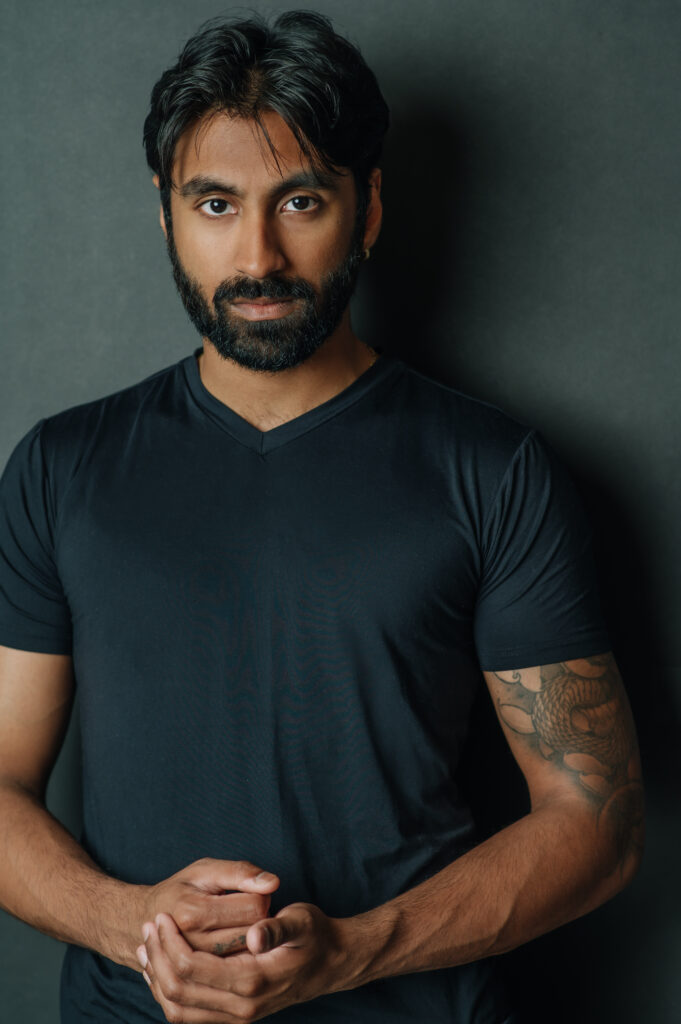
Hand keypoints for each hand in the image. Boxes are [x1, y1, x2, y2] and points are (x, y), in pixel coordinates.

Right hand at [134, 858, 279, 966]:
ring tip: (235, 925)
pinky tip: (231, 944)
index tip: (247, 892)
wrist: (145, 919)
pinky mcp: (197, 980)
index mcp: (194, 912)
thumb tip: (273, 883)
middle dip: (257, 919)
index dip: (260, 895)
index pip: (255, 906)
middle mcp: (194, 942)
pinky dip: (240, 957)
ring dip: (249, 939)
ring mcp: (195, 966)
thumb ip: (240, 872)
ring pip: (247, 953)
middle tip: (242, 910)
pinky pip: (235, 971)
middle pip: (253, 932)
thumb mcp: (206, 869)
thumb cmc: (181, 889)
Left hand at [136, 901, 354, 1022]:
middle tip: (149, 927)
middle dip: (157, 958)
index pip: (194, 968)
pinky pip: (189, 1015)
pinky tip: (162, 968)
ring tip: (147, 947)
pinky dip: (169, 994)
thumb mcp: (302, 921)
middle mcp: (242, 1007)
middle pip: (180, 991)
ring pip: (179, 1010)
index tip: (161, 916)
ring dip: (157, 979)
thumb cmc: (315, 935)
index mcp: (253, 981)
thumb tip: (254, 936)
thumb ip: (278, 928)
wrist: (330, 964)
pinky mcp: (234, 1017)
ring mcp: (237, 1017)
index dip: (171, 943)